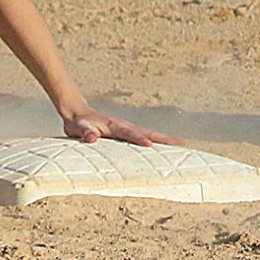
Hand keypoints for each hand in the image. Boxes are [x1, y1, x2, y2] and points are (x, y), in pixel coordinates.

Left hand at [63, 108, 185, 146]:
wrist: (78, 113)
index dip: (140, 139)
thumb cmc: (78, 124)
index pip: (130, 134)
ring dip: (165, 139)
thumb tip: (92, 138)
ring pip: (149, 133)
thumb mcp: (78, 129)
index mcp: (115, 126)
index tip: (151, 146)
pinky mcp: (126, 131)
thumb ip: (85, 133)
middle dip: (164, 138)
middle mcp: (124, 125)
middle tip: (181, 144)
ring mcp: (127, 127)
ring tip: (181, 145)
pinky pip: (144, 135)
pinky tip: (163, 147)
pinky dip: (156, 140)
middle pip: (148, 132)